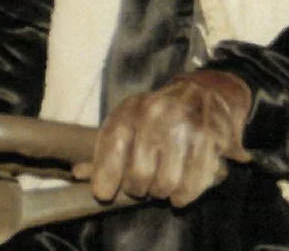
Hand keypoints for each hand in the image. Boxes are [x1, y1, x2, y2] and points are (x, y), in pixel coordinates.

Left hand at [85, 69, 251, 208]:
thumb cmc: (161, 115)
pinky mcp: (210, 141)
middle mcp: (160, 114)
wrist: (208, 92)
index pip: (112, 147)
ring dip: (163, 192)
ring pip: (165, 185)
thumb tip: (78, 174)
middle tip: (144, 184)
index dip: (105, 177)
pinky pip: (190, 187)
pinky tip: (182, 187)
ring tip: (164, 181)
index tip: (104, 192)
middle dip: (139, 188)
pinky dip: (183, 195)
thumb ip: (106, 149)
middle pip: (139, 176)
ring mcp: (187, 127)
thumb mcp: (130, 121)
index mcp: (134, 108)